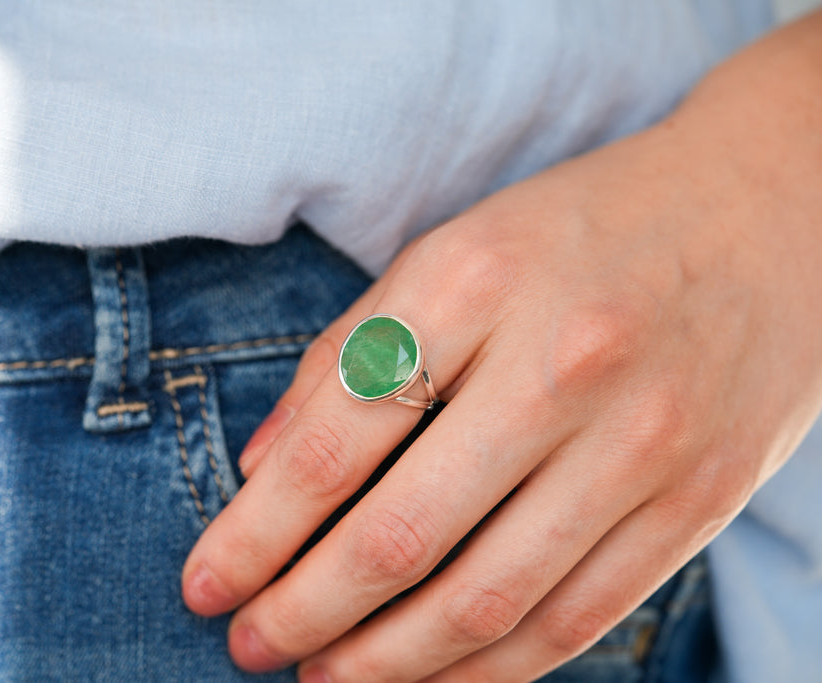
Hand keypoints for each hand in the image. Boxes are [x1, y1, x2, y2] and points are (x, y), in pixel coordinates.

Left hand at [183, 13, 821, 681]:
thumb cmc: (580, 234)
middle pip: (402, 537)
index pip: (332, 445)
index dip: (253, 535)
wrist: (766, 213)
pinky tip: (428, 678)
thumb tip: (260, 475)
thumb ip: (349, 357)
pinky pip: (577, 619)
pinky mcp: (701, 501)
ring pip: (489, 601)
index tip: (204, 584)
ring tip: (324, 676)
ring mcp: (642, 442)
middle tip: (249, 645)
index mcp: (474, 284)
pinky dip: (487, 669)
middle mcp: (562, 366)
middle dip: (304, 613)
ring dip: (387, 664)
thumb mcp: (451, 252)